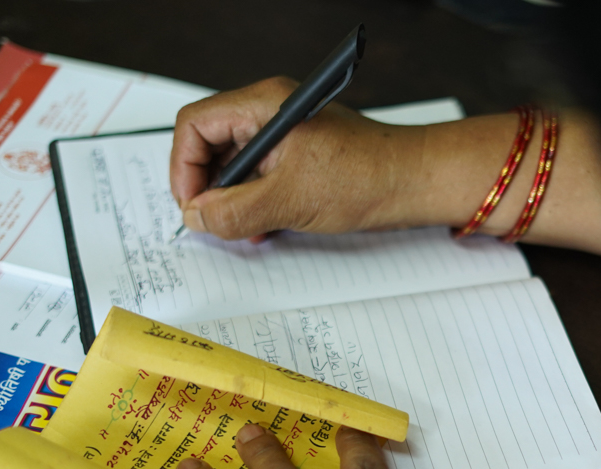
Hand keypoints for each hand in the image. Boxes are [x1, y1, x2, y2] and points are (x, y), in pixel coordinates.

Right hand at [170, 77, 423, 240]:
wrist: (415, 184)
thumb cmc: (367, 176)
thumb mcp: (291, 200)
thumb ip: (236, 212)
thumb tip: (196, 218)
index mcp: (264, 105)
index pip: (196, 125)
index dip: (184, 167)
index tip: (192, 206)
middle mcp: (270, 114)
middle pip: (211, 146)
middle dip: (208, 189)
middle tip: (213, 224)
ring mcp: (285, 137)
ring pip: (236, 167)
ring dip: (232, 203)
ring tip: (244, 232)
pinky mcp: (299, 159)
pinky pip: (260, 178)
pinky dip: (255, 205)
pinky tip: (264, 230)